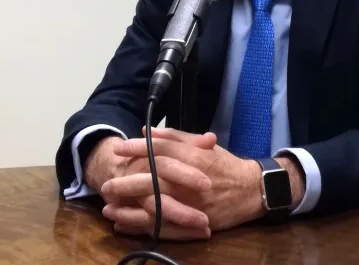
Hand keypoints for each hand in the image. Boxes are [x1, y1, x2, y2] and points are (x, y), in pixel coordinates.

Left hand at [102, 128, 265, 232]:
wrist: (251, 191)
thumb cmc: (226, 165)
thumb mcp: (204, 146)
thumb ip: (176, 137)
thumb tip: (149, 130)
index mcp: (194, 158)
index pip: (161, 150)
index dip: (138, 148)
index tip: (119, 148)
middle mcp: (190, 181)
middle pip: (154, 180)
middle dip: (127, 182)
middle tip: (107, 183)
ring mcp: (192, 204)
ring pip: (155, 207)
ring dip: (129, 209)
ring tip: (109, 208)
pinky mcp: (193, 223)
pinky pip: (163, 226)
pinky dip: (142, 227)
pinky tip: (124, 225)